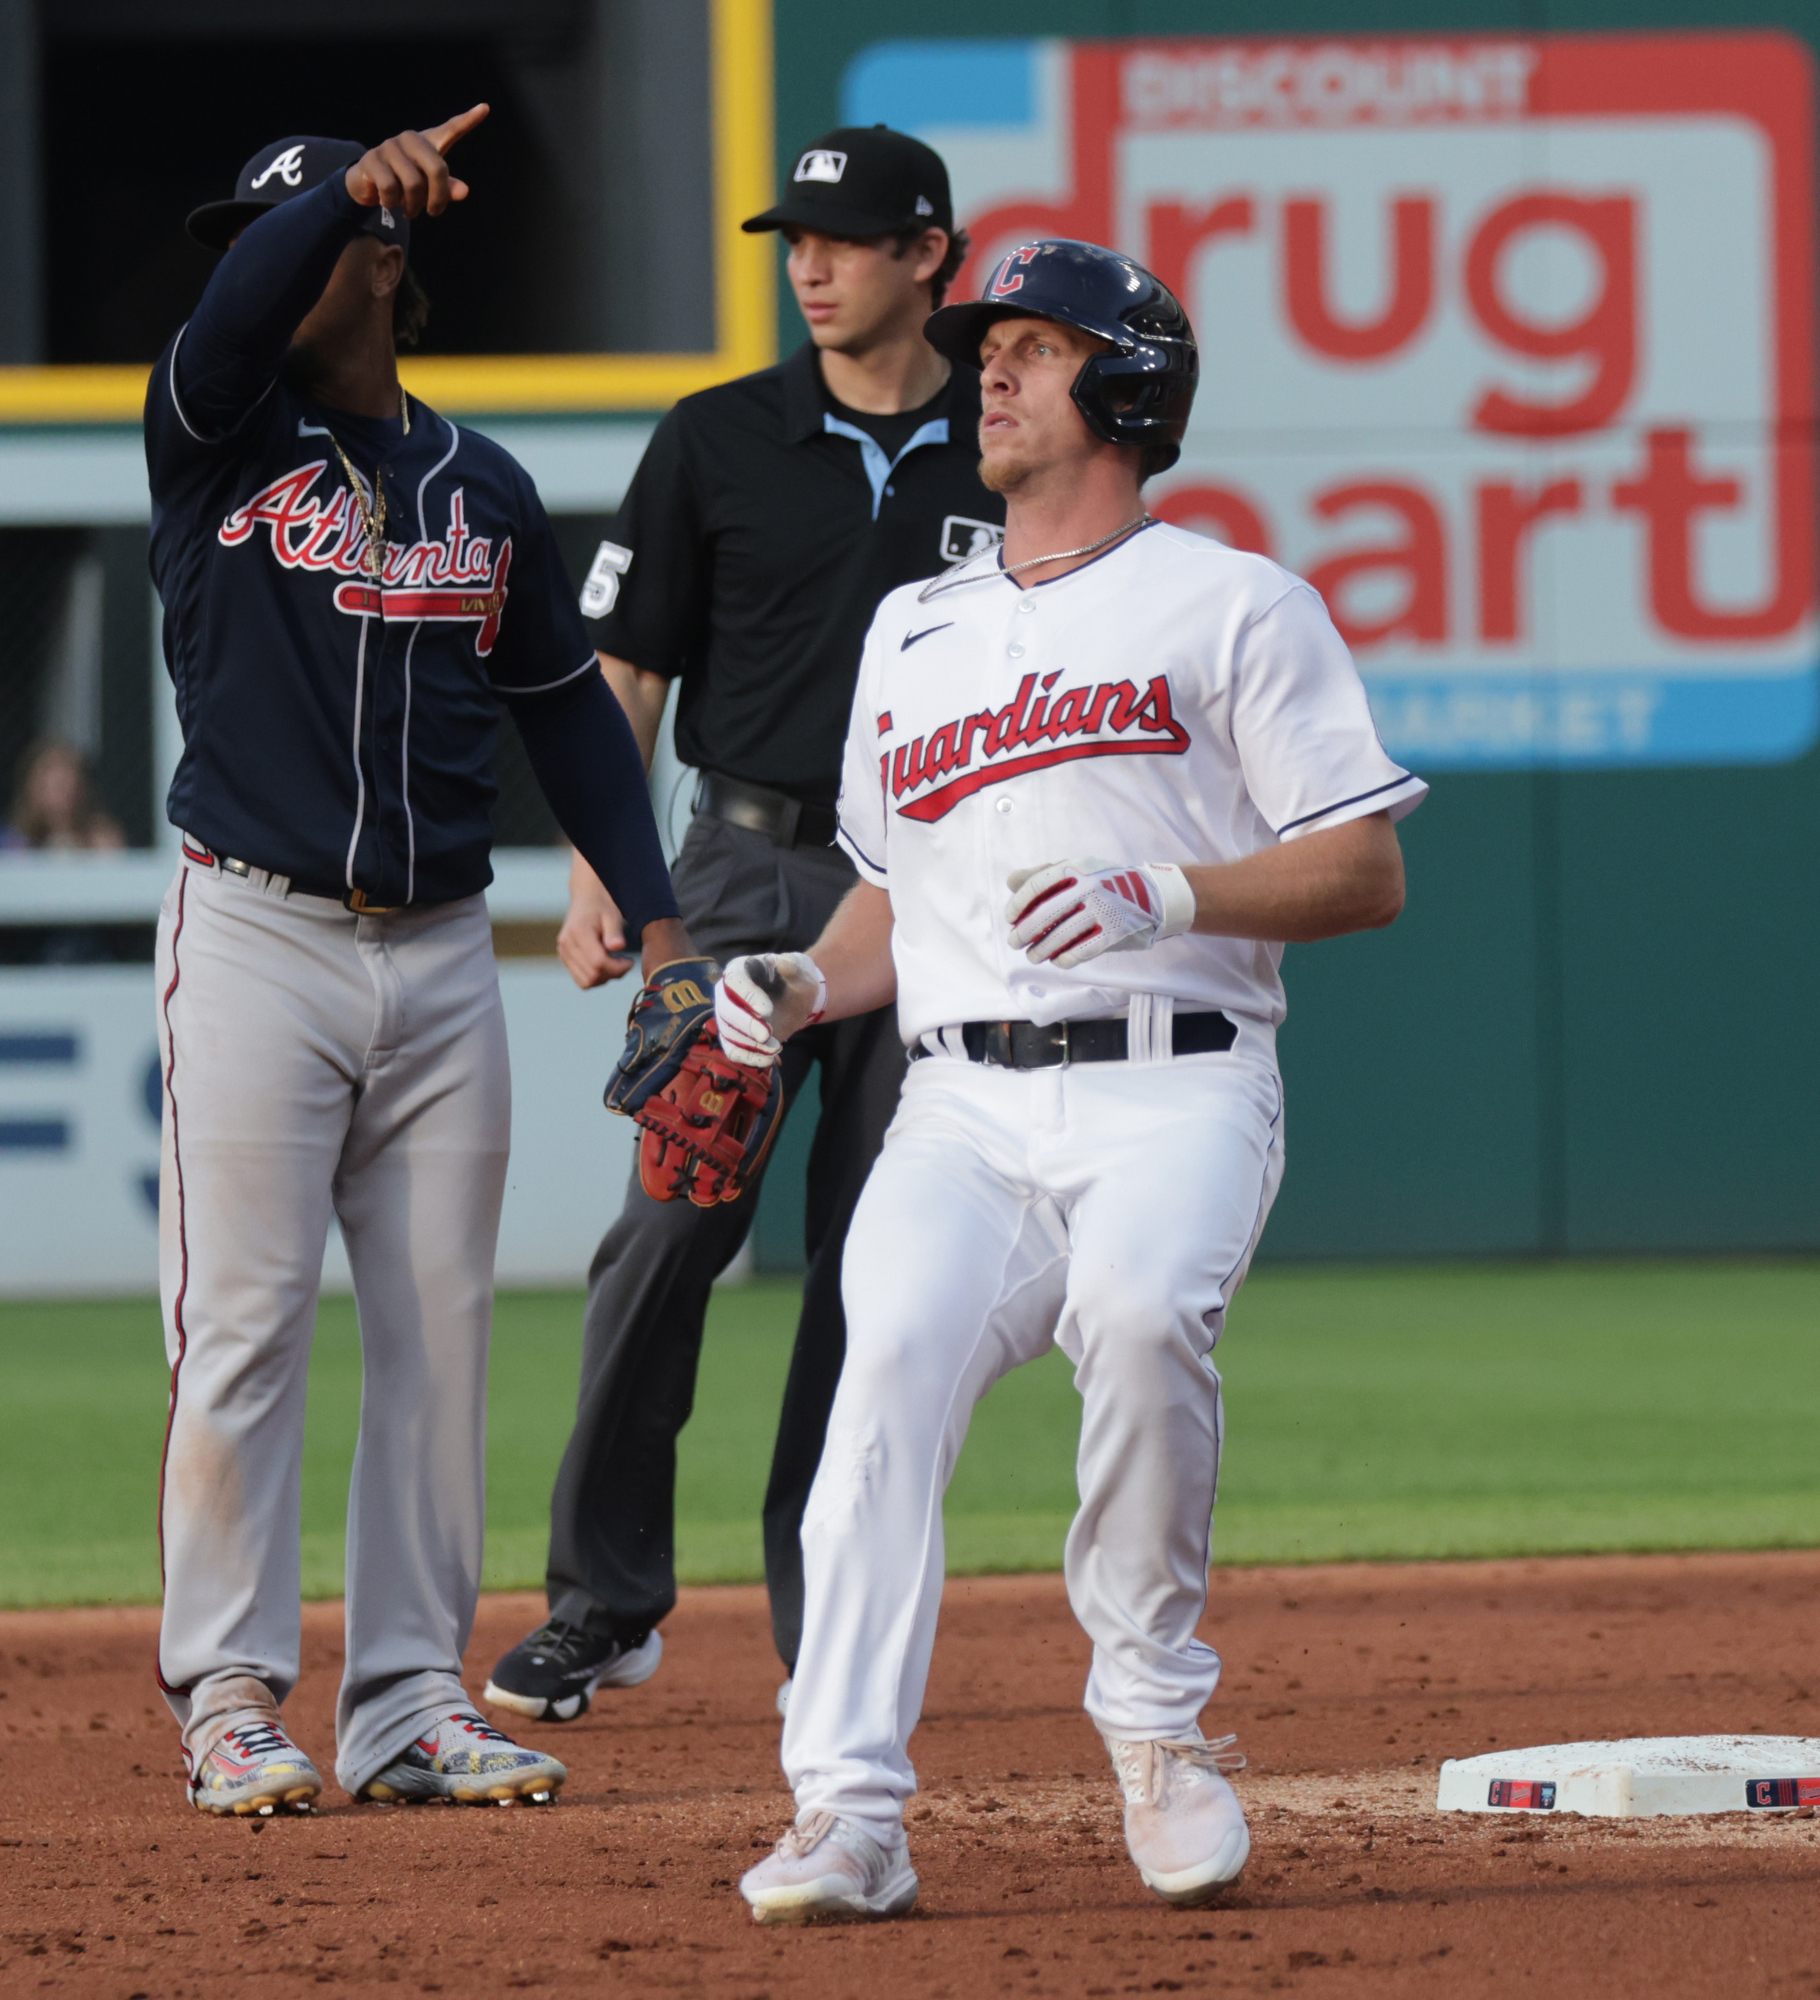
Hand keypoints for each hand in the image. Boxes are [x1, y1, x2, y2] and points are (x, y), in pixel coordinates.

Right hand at [345, 104, 488, 217]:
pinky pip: (390, 188)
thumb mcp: (428, 187)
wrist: (368, 184)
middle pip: (437, 169)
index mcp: (428, 143)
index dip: (468, 120)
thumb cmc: (404, 183)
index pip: (451, 129)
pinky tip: (389, 202)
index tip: (485, 108)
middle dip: (438, 198)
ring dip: (413, 206)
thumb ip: (447, 188)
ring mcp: (390, 146)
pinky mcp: (372, 158)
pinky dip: (392, 203)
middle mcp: (411, 139)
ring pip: (413, 184)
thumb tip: (464, 191)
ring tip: (409, 210)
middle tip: (433, 212)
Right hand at [558, 874, 632, 988]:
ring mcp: (563, 952)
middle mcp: (566, 944)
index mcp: (578, 932)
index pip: (598, 963)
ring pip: (586, 982)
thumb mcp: (613, 915)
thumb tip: (618, 946)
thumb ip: (614, 932)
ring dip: (604, 978)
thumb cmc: (603, 904)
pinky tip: (605, 963)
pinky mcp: (564, 957)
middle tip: (625, 963)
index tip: (630, 961)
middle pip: (592, 976)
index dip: (618, 968)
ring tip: (615, 963)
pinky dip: (595, 977)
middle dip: (613, 974)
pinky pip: (581, 979)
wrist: (586, 896)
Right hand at [714, 954, 826, 1066]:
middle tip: (767, 1034)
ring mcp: (728, 1016)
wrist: (797, 997)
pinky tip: (768, 1060)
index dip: (747, 997)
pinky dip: (748, 1058)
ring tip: (776, 1047)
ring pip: (728, 1033)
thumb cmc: (796, 978)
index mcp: (740, 970)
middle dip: (746, 1025)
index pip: (734, 982)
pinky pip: (733, 1050)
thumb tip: (781, 962)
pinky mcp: (735, 1036)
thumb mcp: (800, 968)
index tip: (767, 1010)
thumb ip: (793, 965)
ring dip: (750, 1044)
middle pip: (725, 1011)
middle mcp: (727, 993)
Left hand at [1006, 858, 1195, 968]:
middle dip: (1025, 931)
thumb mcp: (1077, 869)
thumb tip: (1011, 882)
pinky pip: (1082, 950)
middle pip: (1046, 913)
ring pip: (1061, 935)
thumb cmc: (1105, 882)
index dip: (1018, 904)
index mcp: (1077, 868)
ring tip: (1033, 956)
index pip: (1037, 885)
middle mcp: (1089, 886)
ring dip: (1041, 949)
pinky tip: (1057, 961)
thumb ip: (1043, 873)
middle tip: (1014, 942)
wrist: (1152, 896)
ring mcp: (1103, 910)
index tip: (1010, 918)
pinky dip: (1066, 958)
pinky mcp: (1114, 931)